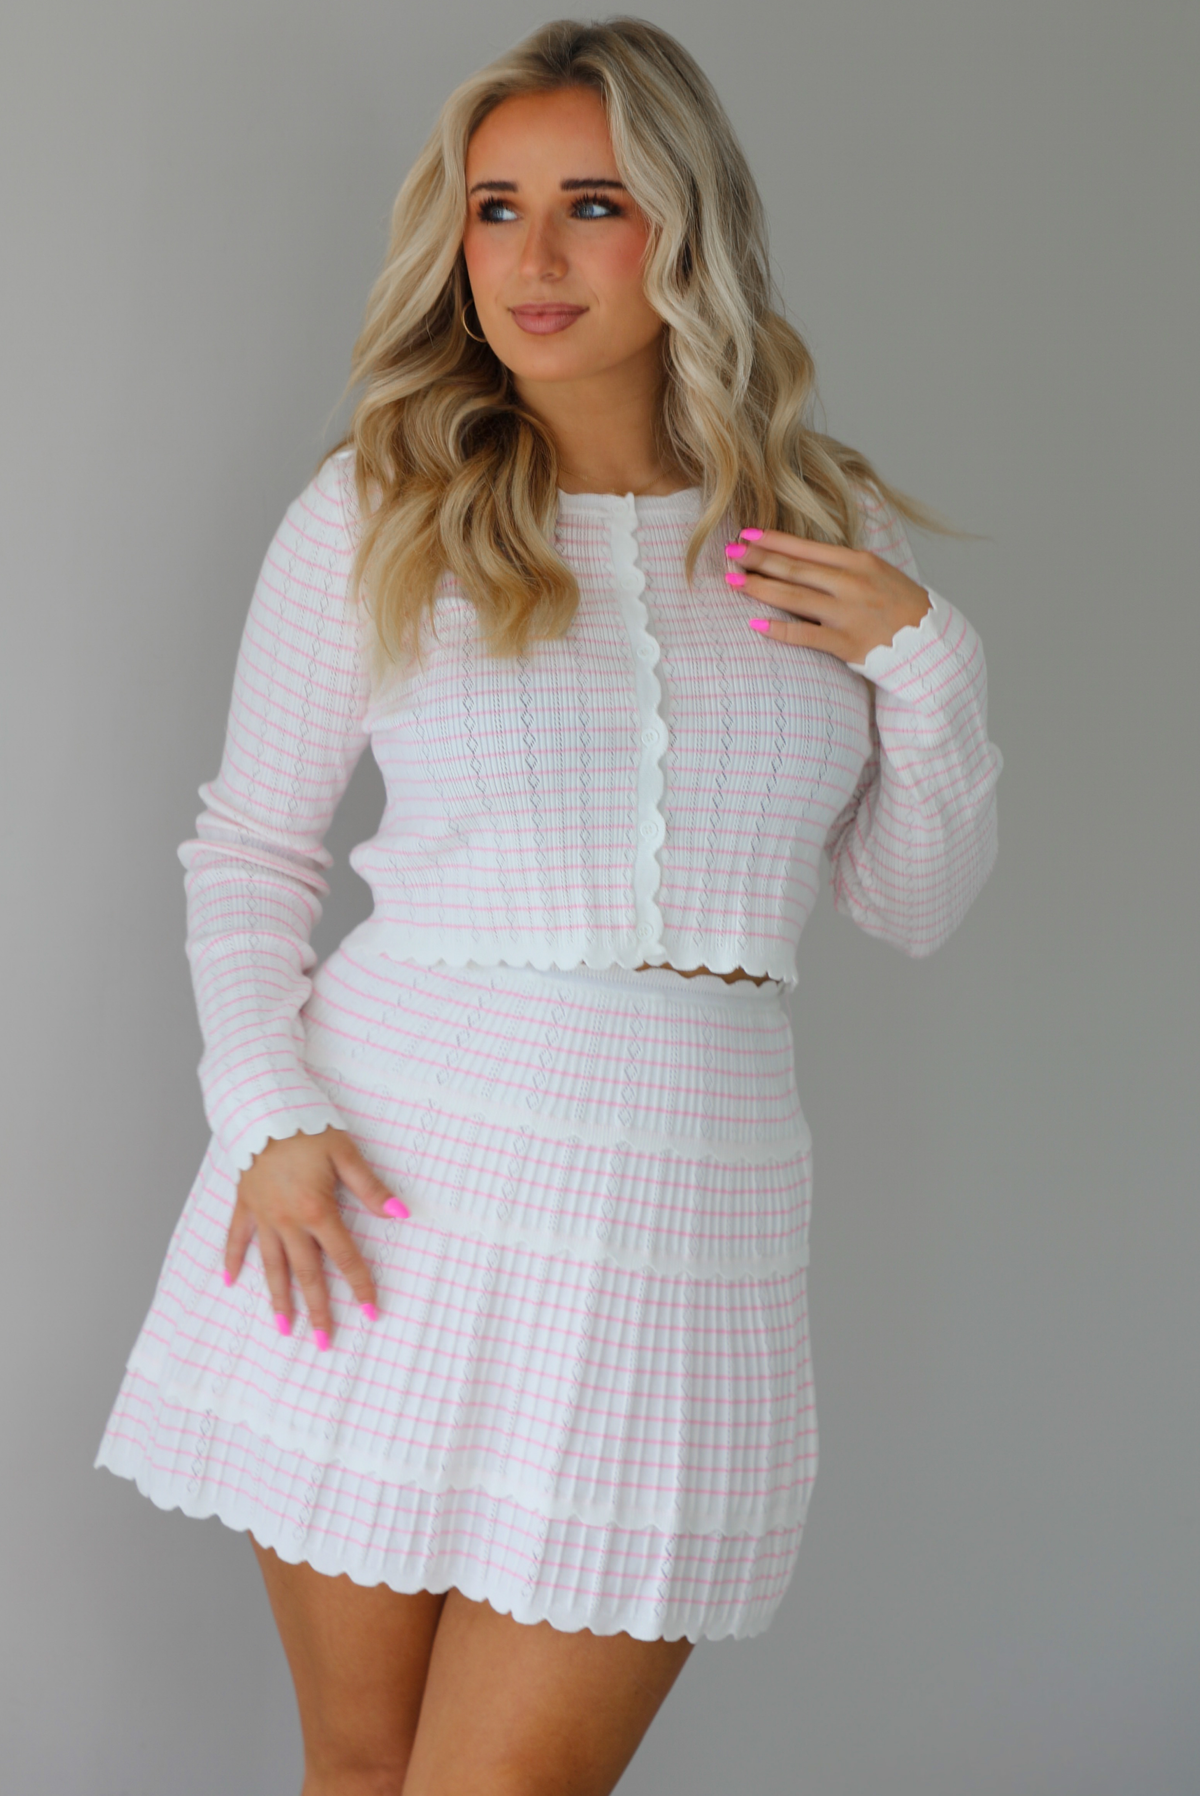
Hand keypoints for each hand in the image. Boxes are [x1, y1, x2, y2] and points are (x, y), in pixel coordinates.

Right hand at [223, 1126, 407, 1347]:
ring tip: (284, 1328)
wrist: (262, 1107)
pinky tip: (231, 1283)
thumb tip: (400, 1214)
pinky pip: (236, 1239)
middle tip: (324, 1342)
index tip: (371, 1312)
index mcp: (317, 1211)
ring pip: (271, 1267)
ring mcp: (262, 1216)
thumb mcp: (345, 1153)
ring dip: (278, 1299)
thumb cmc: (307, 1127)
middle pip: (305, 1274)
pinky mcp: (244, 1205)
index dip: (359, 1285)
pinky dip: (233, 1261)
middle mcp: (287, 1222)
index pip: (343, 1257)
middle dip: (317, 1310)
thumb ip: (370, 1188)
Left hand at [724, 528, 931, 665]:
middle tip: (729, 554)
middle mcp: (852, 584)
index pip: (807, 547)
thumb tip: (801, 558)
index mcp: (859, 561)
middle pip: (795, 569)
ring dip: (760, 588)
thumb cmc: (900, 607)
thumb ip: (842, 566)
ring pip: (795, 598)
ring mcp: (848, 614)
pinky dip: (779, 629)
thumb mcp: (878, 573)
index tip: (746, 534)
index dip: (773, 540)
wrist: (931, 643)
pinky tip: (755, 623)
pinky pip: (806, 635)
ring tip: (733, 582)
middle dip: (758, 559)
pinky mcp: (847, 644)